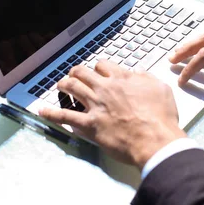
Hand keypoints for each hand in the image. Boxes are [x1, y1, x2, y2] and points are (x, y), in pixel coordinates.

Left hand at [39, 61, 185, 169]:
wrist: (154, 139)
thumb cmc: (160, 116)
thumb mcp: (161, 89)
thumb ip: (146, 77)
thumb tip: (138, 70)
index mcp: (122, 79)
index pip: (103, 65)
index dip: (100, 67)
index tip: (100, 71)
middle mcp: (105, 88)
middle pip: (83, 73)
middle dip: (77, 72)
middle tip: (74, 75)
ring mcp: (95, 106)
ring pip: (72, 88)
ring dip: (64, 85)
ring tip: (60, 85)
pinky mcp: (89, 124)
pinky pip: (65, 116)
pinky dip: (52, 113)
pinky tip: (42, 110)